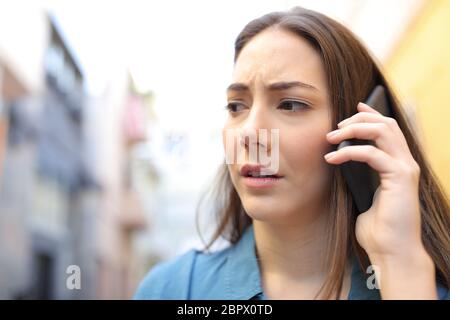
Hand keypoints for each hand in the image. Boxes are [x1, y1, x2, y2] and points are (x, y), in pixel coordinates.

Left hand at [324, 102, 436, 298]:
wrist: (391, 251)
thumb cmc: (378, 228)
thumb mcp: (365, 194)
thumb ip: (359, 175)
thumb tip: (341, 159)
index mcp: (398, 165)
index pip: (388, 129)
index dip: (371, 115)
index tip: (353, 108)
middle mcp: (406, 163)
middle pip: (386, 124)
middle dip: (359, 119)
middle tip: (335, 126)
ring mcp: (406, 169)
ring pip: (382, 132)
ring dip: (353, 130)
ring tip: (331, 137)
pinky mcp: (400, 178)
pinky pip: (372, 154)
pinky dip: (349, 152)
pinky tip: (332, 158)